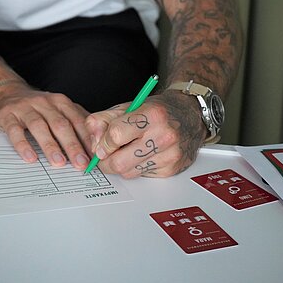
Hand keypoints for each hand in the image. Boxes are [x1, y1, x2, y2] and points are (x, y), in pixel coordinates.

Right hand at [0, 82, 91, 169]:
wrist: (5, 93)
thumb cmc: (37, 107)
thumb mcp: (58, 109)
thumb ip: (75, 122)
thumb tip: (96, 143)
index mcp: (61, 102)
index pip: (78, 120)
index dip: (88, 138)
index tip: (95, 155)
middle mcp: (45, 103)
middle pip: (61, 124)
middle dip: (73, 145)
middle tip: (81, 163)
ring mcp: (26, 108)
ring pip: (40, 127)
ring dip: (51, 146)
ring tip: (59, 163)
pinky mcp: (8, 116)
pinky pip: (15, 131)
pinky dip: (23, 145)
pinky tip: (30, 158)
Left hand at [85, 91, 206, 177]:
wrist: (190, 115)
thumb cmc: (158, 110)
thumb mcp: (128, 106)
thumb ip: (103, 120)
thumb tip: (93, 143)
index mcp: (151, 114)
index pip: (115, 135)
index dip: (103, 143)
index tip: (101, 144)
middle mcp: (164, 135)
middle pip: (119, 162)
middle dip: (106, 161)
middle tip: (105, 156)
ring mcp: (170, 154)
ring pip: (129, 173)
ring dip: (121, 166)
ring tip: (126, 152)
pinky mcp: (171, 169)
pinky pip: (142, 176)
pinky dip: (136, 168)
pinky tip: (143, 155)